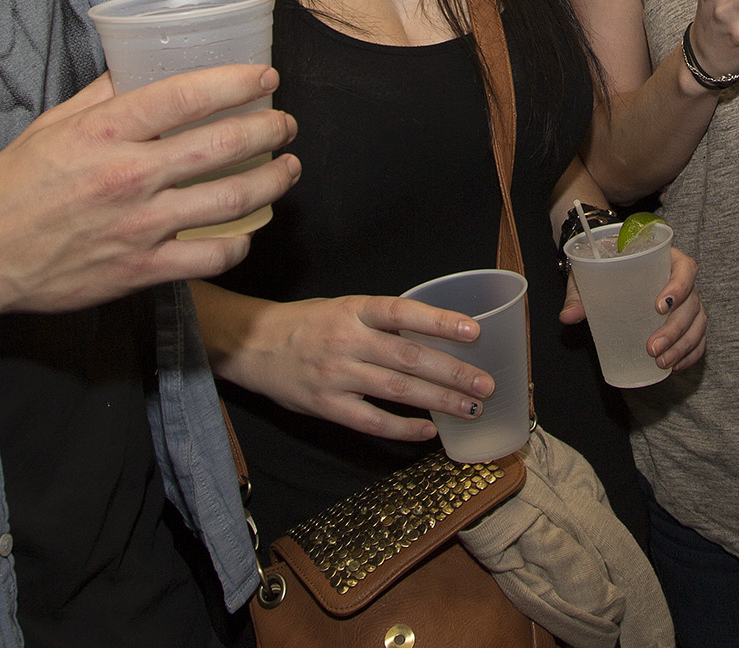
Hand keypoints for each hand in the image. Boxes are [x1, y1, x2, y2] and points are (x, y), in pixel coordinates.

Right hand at [0, 64, 301, 314]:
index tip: (266, 76)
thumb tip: (138, 68)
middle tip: (284, 124)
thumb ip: (101, 98)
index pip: (184, 96)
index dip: (235, 82)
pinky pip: (208, 257)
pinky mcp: (138, 270)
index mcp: (103, 132)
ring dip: (270, 182)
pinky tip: (246, 230)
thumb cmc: (12, 186)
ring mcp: (136, 226)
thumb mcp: (51, 126)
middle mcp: (126, 176)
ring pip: (227, 201)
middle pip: (220, 146)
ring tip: (286, 169)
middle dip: (267, 130)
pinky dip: (238, 242)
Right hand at [219, 294, 497, 441]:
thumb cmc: (306, 324)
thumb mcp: (342, 308)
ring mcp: (337, 375)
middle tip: (486, 385)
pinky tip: (429, 430)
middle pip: (409, 357)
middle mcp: (347, 340)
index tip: (475, 332)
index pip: (403, 312)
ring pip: (397, 390)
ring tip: (470, 408)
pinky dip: (403, 427)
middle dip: (453, 373)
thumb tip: (431, 335)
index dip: (440, 321)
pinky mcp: (326, 405)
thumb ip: (381, 321)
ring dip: (439, 401)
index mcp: (354, 309)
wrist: (251, 345)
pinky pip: (372, 421)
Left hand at [558, 248, 708, 371]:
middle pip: (691, 303)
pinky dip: (691, 353)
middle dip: (674, 329)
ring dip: (683, 345)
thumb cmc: (606, 268)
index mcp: (667, 259)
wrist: (611, 270)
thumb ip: (580, 293)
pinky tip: (676, 365)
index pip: (686, 268)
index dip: (679, 287)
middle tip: (652, 348)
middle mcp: (683, 280)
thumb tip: (568, 316)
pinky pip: (698, 338)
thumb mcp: (591, 275)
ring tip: (661, 362)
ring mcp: (689, 302)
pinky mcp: (688, 321)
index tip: (659, 307)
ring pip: (697, 324)